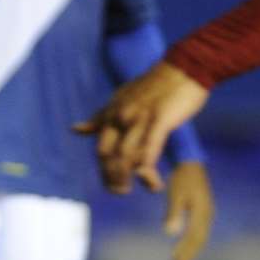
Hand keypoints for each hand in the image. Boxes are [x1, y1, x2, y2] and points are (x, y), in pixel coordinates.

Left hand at [74, 62, 209, 193]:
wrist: (184, 67)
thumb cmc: (154, 86)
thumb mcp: (119, 99)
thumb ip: (99, 117)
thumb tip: (75, 129)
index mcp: (112, 113)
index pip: (101, 149)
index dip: (104, 171)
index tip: (111, 185)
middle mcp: (121, 116)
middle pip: (108, 155)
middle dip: (112, 178)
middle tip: (121, 192)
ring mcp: (140, 117)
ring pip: (126, 155)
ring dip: (131, 177)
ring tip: (146, 188)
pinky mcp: (161, 118)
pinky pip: (150, 145)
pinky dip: (147, 165)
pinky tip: (150, 178)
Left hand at [163, 160, 214, 259]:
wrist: (190, 163)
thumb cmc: (181, 178)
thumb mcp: (175, 195)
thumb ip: (173, 213)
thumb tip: (169, 233)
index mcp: (202, 212)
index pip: (194, 237)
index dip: (186, 251)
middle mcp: (208, 214)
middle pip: (199, 239)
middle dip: (189, 253)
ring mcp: (207, 212)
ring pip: (200, 235)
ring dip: (191, 248)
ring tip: (180, 259)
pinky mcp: (204, 209)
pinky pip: (200, 229)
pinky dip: (193, 239)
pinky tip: (186, 244)